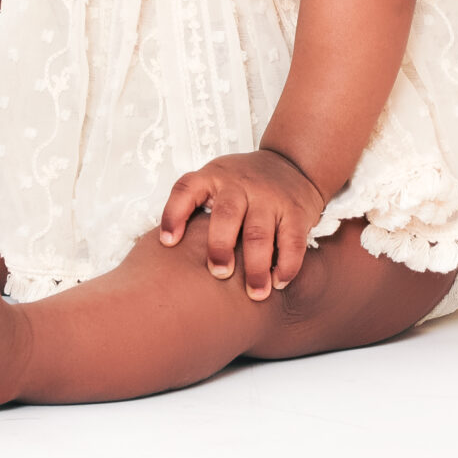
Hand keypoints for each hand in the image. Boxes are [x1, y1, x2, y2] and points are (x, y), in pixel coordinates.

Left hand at [158, 150, 326, 300]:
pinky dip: (287, 264)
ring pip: (260, 232)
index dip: (174, 214)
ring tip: (255, 294)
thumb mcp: (214, 183)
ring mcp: (269, 197)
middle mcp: (240, 185)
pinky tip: (279, 282)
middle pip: (227, 215)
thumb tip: (161, 255)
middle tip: (218, 275)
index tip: (167, 242)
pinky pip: (292, 240)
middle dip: (221, 247)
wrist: (291, 163)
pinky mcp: (296, 211)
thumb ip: (193, 209)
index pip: (186, 189)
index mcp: (212, 177)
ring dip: (257, 266)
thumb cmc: (241, 184)